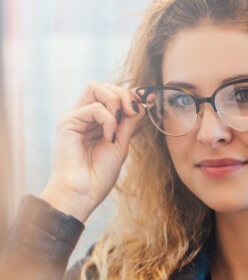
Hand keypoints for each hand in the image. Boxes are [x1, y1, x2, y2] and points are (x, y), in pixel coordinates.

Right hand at [40, 82, 142, 221]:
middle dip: (123, 94)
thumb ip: (129, 122)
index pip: (111, 95)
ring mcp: (75, 118)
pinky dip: (108, 120)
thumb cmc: (99, 175)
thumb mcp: (121, 144)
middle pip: (102, 86)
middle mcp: (84, 116)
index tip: (148, 101)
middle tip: (133, 112)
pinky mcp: (67, 123)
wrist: (83, 193)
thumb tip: (143, 102)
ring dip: (115, 101)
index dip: (130, 95)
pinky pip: (93, 107)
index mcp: (96, 122)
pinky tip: (108, 138)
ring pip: (95, 88)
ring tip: (120, 124)